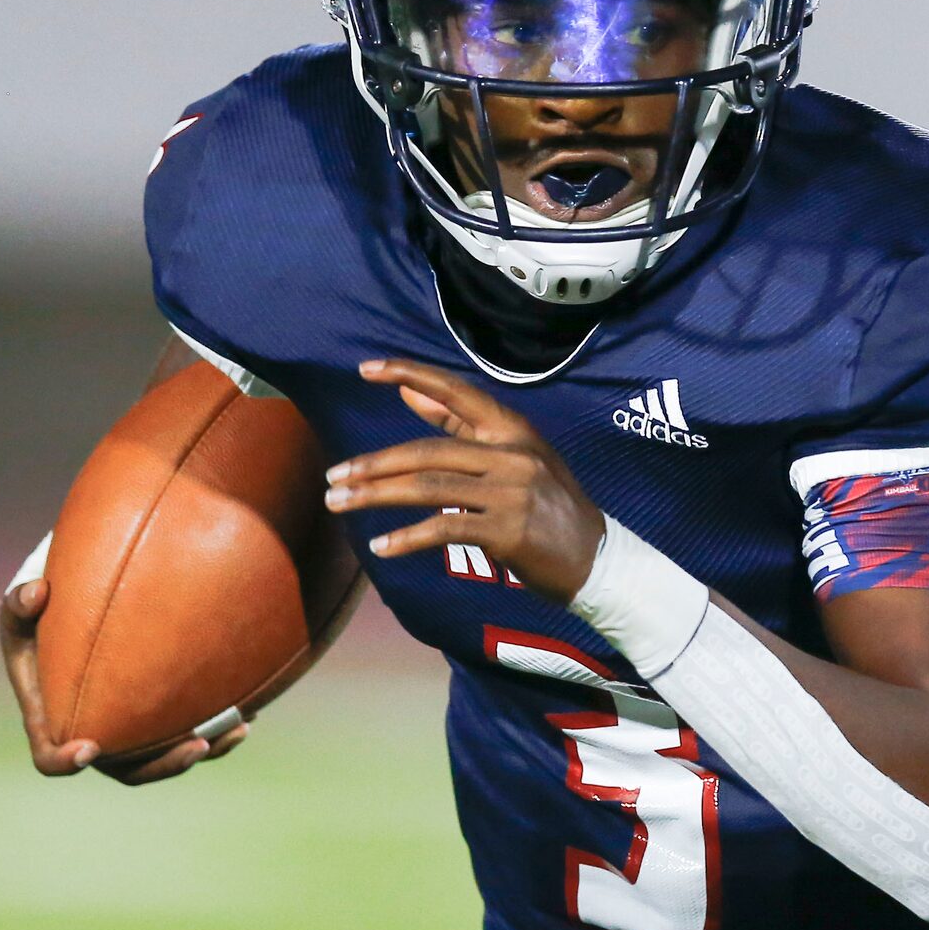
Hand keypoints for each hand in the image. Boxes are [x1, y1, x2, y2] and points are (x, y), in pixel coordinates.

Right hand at [0, 576, 247, 783]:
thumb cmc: (46, 609)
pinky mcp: (159, 718)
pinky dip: (219, 731)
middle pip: (125, 768)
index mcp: (50, 719)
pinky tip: (247, 715)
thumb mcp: (25, 600)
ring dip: (203, 749)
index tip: (88, 748)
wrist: (80, 612)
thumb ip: (21, 598)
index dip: (65, 760)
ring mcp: (129, 731)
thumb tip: (37, 591)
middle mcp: (93, 734)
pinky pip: (191, 735)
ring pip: (164, 757)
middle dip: (163, 764)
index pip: (50, 755)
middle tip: (197, 744)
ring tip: (235, 729)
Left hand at [325, 357, 605, 603]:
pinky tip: (382, 547)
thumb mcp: (513, 459)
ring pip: (428, 487)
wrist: (595, 560)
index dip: (410, 374)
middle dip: (373, 465)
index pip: (455, 391)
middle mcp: (512, 454)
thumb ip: (462, 428)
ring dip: (376, 496)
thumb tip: (410, 393)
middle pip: (427, 451)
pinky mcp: (507, 531)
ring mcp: (511, 493)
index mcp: (512, 429)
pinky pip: (444, 528)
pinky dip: (407, 538)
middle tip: (333, 478)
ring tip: (340, 504)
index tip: (366, 368)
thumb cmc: (547, 508)